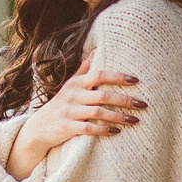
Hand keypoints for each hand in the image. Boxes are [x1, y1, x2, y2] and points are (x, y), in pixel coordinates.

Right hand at [11, 53, 146, 173]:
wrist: (38, 128)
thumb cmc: (61, 104)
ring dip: (118, 116)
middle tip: (143, 104)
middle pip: (103, 95)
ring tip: (135, 120)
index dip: (118, 77)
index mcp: (76, 83)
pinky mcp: (67, 128)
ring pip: (98, 113)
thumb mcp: (70, 85)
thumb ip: (84, 70)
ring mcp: (70, 112)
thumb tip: (96, 50)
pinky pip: (89, 128)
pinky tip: (117, 131)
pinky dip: (103, 130)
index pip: (99, 75)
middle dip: (125, 100)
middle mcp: (73, 95)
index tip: (136, 80)